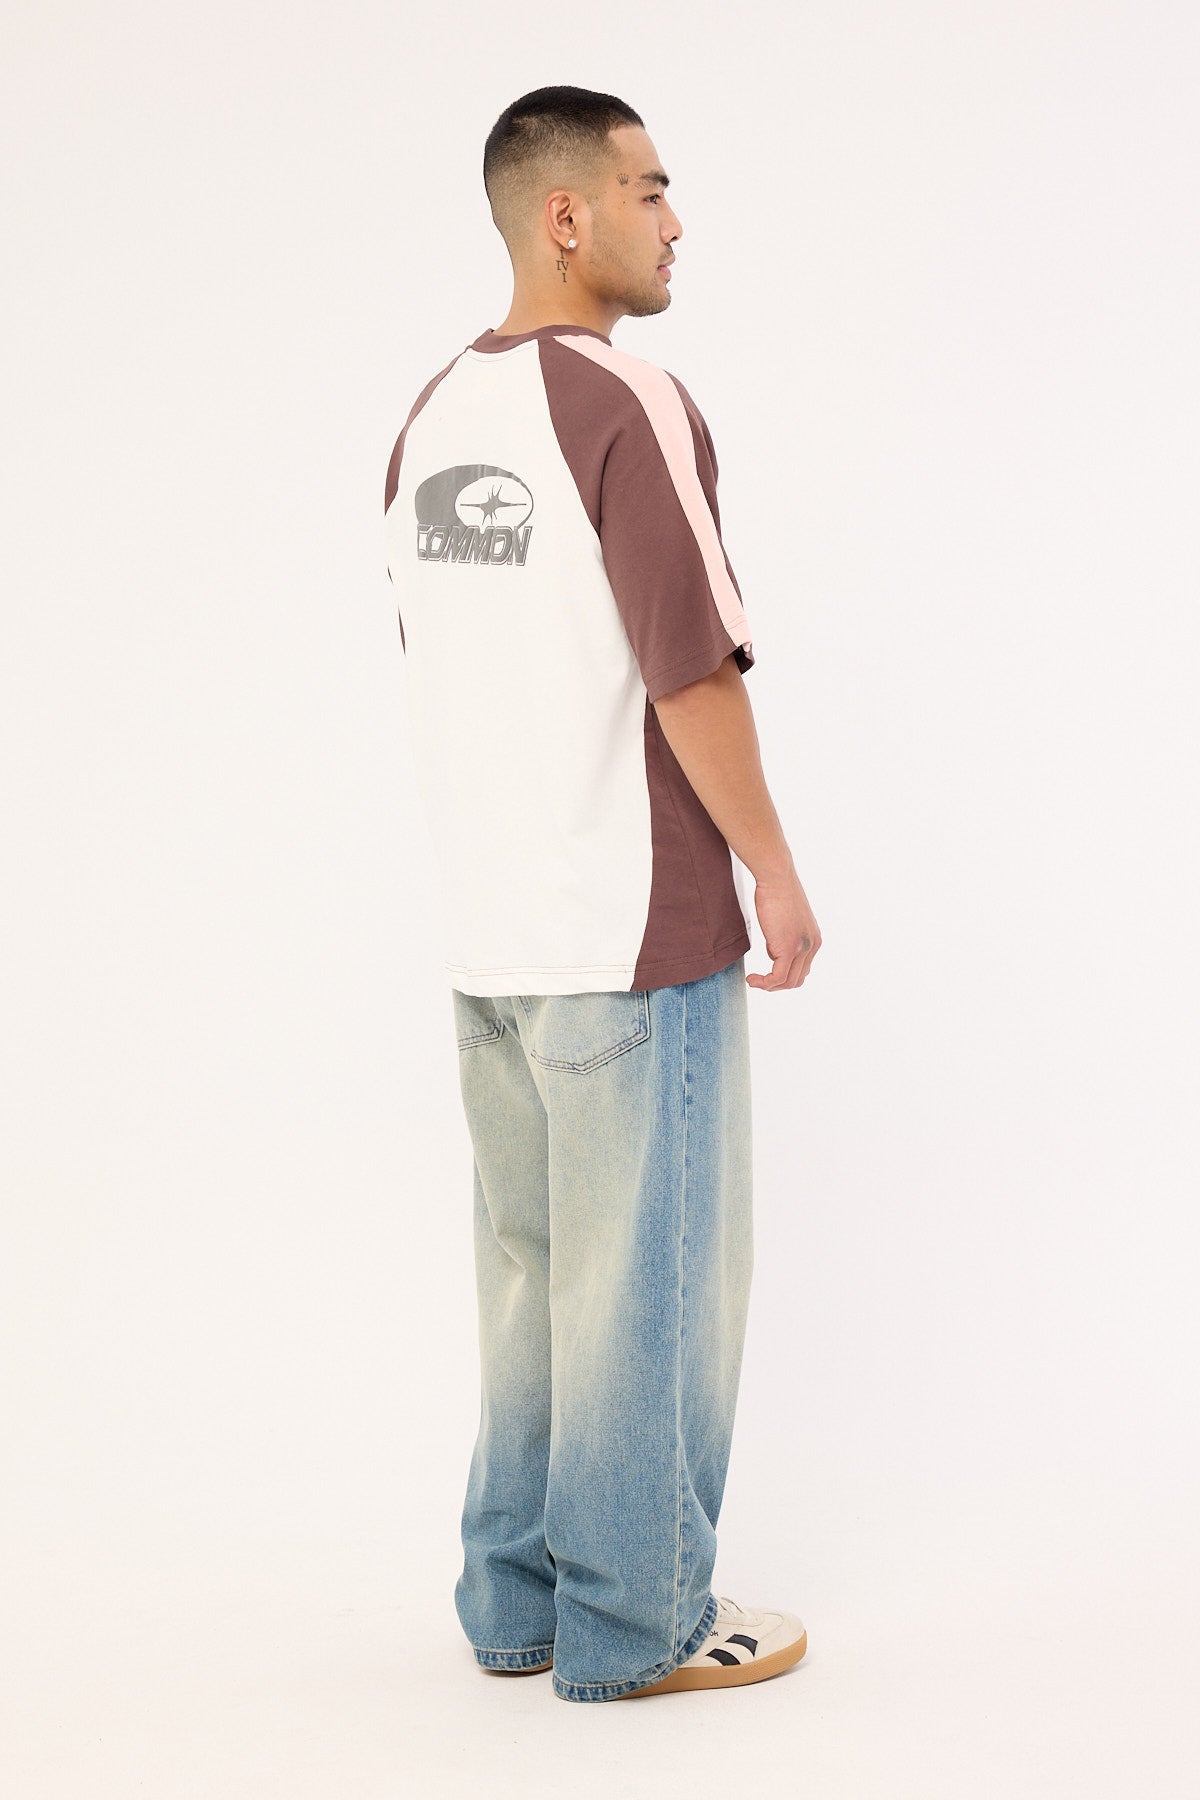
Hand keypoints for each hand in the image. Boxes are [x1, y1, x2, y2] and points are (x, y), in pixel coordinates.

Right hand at [747, 867, 820, 990]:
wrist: (776, 878)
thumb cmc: (776, 892)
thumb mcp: (785, 919)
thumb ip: (784, 936)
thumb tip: (774, 952)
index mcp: (814, 939)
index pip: (803, 969)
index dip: (784, 975)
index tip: (766, 972)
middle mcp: (813, 945)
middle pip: (797, 979)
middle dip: (776, 985)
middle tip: (758, 980)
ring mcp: (802, 948)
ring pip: (789, 982)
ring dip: (768, 986)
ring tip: (753, 980)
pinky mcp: (789, 948)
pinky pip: (778, 978)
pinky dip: (764, 983)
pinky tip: (751, 978)